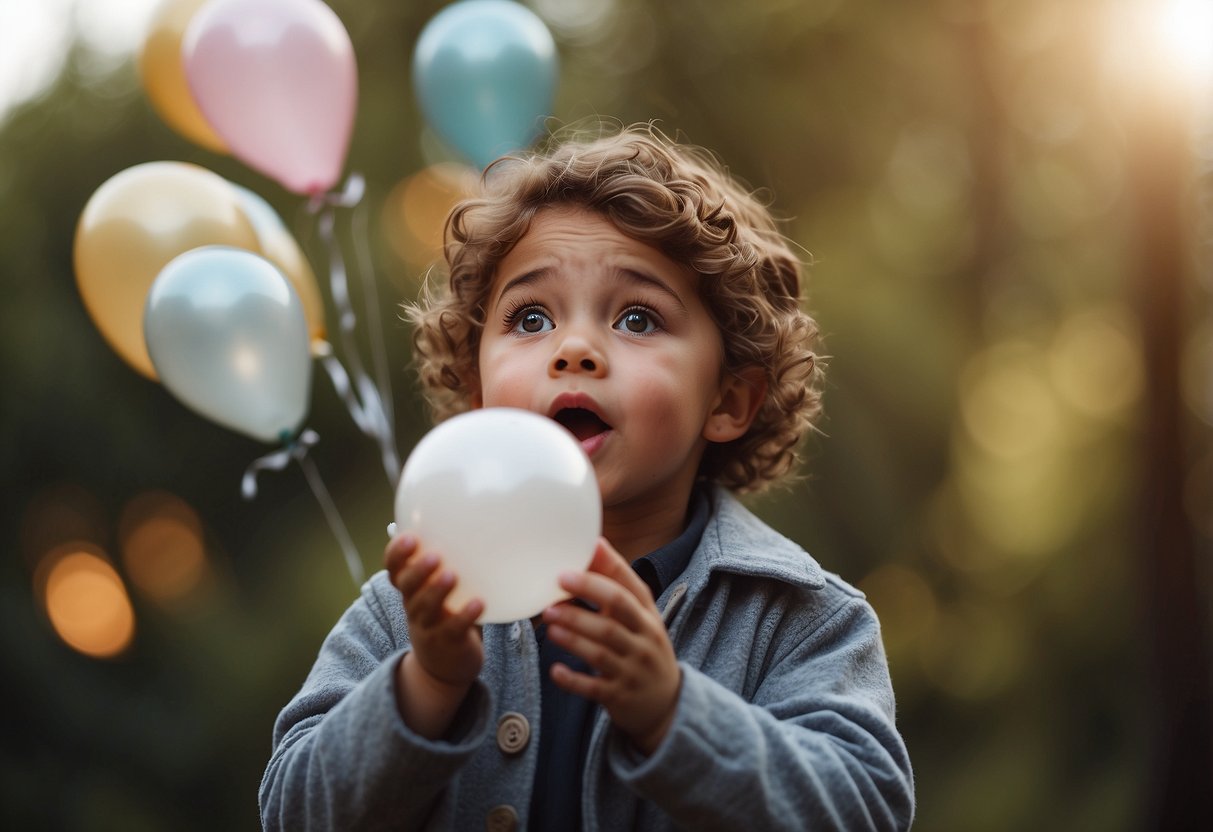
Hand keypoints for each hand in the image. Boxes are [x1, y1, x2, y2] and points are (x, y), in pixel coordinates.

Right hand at [385, 533, 483, 737]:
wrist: (444, 668)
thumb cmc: (444, 618)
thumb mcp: (436, 594)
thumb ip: (444, 566)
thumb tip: (468, 525)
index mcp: (410, 592)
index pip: (394, 570)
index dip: (396, 555)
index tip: (408, 538)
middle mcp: (414, 607)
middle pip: (407, 588)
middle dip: (417, 571)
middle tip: (433, 557)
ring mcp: (429, 627)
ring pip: (426, 609)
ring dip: (437, 591)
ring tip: (451, 576)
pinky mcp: (448, 643)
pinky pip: (454, 629)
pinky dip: (466, 616)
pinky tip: (479, 603)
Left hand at [541, 538, 681, 755]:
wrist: (666, 703)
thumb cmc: (643, 649)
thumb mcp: (641, 620)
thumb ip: (618, 589)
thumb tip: (593, 547)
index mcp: (648, 617)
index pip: (630, 587)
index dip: (607, 568)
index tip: (585, 551)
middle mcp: (644, 640)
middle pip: (617, 611)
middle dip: (588, 592)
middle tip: (557, 582)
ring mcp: (632, 670)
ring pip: (601, 648)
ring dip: (573, 633)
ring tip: (550, 620)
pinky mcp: (619, 696)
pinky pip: (593, 687)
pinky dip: (573, 679)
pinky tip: (555, 670)